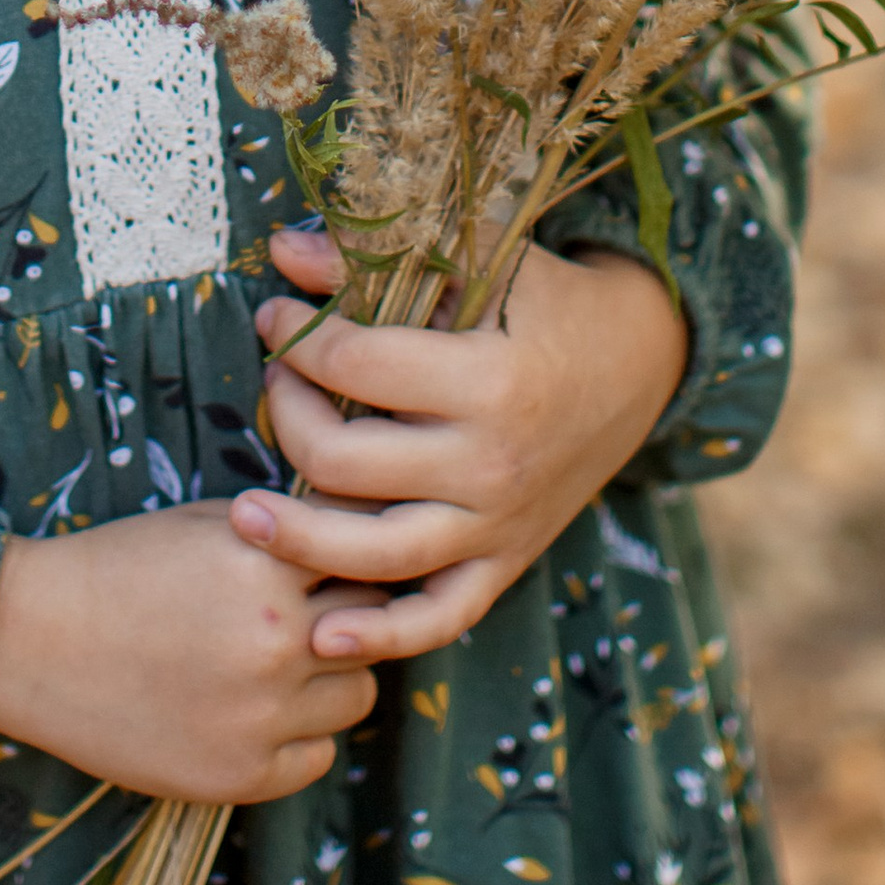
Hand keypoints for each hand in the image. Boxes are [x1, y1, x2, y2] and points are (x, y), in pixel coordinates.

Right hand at [0, 498, 384, 804]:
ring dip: (331, 678)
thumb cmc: (119, 569)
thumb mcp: (210, 525)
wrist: (30, 639)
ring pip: (357, 697)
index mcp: (268, 570)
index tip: (328, 567)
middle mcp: (275, 645)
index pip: (366, 563)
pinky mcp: (238, 777)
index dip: (350, 562)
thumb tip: (364, 544)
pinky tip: (257, 711)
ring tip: (277, 665)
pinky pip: (318, 758)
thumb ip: (290, 537)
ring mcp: (259, 718)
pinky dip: (301, 736)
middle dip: (347, 619)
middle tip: (304, 616)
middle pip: (373, 631)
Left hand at [230, 228, 686, 666]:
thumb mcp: (482, 256)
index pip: (357, 366)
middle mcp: (491, 462)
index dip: (298, 339)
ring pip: (376, 554)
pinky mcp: (507, 561)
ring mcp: (499, 523)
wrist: (640, 362)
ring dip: (298, 540)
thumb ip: (383, 253)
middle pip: (346, 463)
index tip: (275, 318)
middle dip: (289, 418)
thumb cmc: (549, 301)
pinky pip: (441, 616)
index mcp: (488, 380)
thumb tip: (282, 247)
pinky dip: (383, 636)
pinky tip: (324, 633)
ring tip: (243, 514)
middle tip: (274, 384)